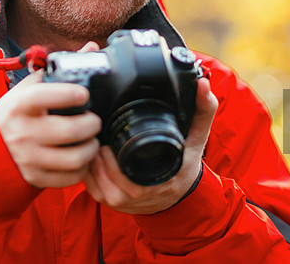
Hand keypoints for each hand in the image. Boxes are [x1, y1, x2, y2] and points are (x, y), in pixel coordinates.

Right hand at [0, 45, 102, 188]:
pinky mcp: (35, 177)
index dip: (70, 94)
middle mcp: (21, 132)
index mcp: (19, 105)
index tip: (84, 94)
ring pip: (75, 158)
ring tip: (91, 139)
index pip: (45, 97)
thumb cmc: (18, 111)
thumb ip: (60, 68)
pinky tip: (80, 156)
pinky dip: (82, 168)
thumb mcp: (31, 87)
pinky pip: (70, 177)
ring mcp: (28, 158)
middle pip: (71, 130)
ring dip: (91, 147)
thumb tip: (92, 48)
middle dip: (92, 124)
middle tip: (94, 120)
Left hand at [83, 77, 217, 214]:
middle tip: (96, 130)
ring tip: (92, 137)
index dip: (111, 151)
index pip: (124, 169)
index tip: (108, 130)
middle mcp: (138, 195)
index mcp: (158, 179)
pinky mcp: (109, 203)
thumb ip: (203, 110)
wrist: (179, 196)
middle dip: (96, 148)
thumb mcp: (197, 137)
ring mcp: (122, 202)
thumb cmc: (185, 164)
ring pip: (93, 178)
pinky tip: (91, 151)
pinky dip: (86, 167)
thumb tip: (203, 85)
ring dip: (89, 156)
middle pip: (103, 171)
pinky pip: (89, 185)